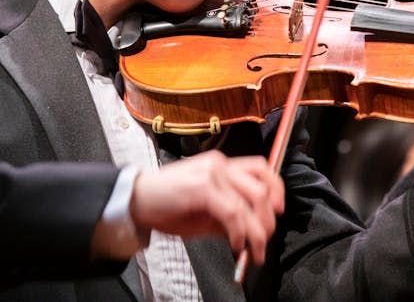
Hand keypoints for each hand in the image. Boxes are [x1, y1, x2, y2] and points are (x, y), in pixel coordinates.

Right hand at [130, 150, 284, 264]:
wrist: (135, 201)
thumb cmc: (166, 205)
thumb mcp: (203, 210)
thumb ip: (228, 216)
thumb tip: (251, 233)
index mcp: (221, 164)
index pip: (261, 168)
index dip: (276, 190)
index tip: (278, 212)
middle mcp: (219, 164)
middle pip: (262, 187)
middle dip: (268, 220)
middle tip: (263, 241)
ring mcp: (211, 174)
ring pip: (251, 201)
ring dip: (257, 231)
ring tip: (253, 249)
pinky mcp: (202, 188)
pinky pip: (233, 213)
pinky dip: (239, 233)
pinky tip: (236, 244)